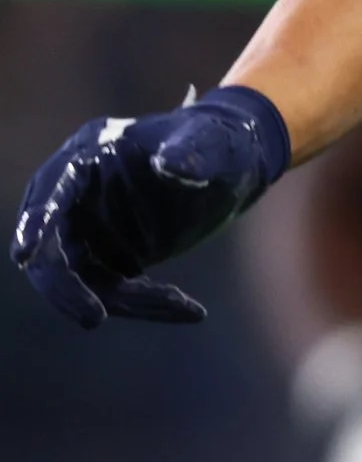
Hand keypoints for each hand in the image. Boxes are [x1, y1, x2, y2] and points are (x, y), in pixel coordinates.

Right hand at [13, 86, 290, 327]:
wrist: (236, 162)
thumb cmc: (221, 142)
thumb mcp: (213, 143)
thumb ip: (194, 152)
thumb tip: (174, 166)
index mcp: (90, 153)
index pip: (50, 190)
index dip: (35, 222)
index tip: (25, 254)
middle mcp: (78, 192)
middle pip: (50, 248)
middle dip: (66, 287)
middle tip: (94, 318)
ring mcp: (89, 225)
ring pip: (82, 278)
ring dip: (124, 301)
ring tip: (186, 308)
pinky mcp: (107, 254)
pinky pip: (110, 289)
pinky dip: (142, 303)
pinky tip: (187, 309)